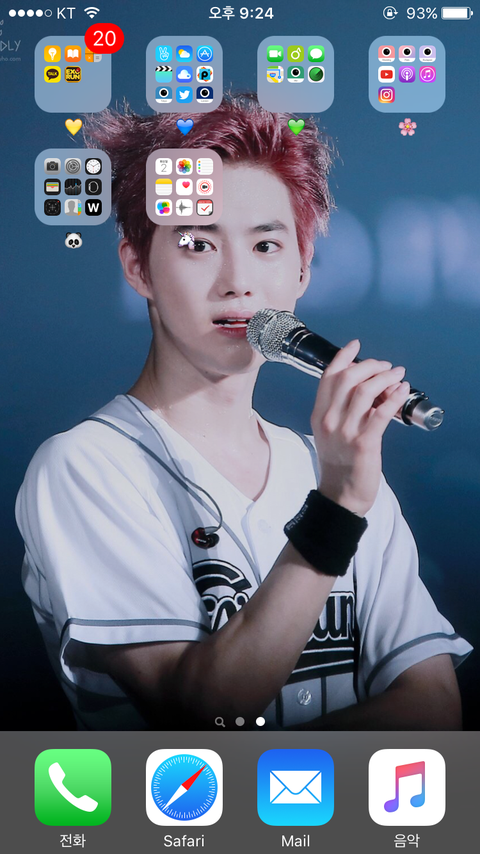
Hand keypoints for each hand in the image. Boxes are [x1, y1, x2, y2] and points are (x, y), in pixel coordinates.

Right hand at [311, 340, 409, 515]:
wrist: (340, 495)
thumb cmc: (338, 464)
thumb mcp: (330, 432)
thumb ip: (340, 409)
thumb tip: (367, 387)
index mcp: (319, 414)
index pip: (328, 377)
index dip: (343, 356)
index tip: (356, 345)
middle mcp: (329, 420)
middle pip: (348, 378)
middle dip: (370, 365)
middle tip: (385, 366)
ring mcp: (345, 432)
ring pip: (365, 391)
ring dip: (385, 378)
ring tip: (397, 375)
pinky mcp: (364, 443)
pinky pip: (381, 412)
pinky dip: (395, 397)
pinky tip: (402, 390)